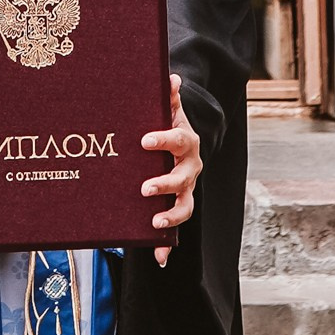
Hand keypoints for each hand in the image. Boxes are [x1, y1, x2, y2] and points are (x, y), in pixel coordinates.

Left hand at [142, 76, 199, 267]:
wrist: (182, 145)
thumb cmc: (167, 125)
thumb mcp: (168, 111)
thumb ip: (167, 97)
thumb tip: (170, 76)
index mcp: (186, 143)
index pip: (177, 140)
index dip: (162, 139)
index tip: (144, 140)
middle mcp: (190, 168)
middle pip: (182, 178)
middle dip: (165, 184)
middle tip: (144, 188)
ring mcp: (186, 190)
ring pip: (185, 206)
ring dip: (171, 217)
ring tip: (155, 223)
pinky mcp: (177, 207)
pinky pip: (175, 228)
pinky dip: (167, 246)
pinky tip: (159, 259)